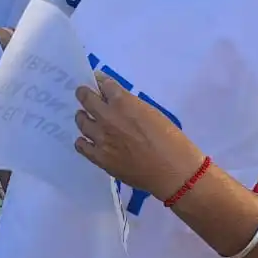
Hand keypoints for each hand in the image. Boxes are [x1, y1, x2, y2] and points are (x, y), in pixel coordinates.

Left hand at [74, 73, 205, 199]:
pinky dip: (83, 140)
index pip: (104, 84)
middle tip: (85, 95)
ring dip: (83, 116)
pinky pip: (81, 145)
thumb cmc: (173, 142)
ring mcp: (101, 138)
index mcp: (123, 103)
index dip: (102, 83)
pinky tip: (88, 140)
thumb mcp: (153, 114)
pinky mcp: (100, 157)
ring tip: (86, 117)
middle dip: (84, 94)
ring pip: (81, 121)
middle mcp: (107, 117)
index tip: (101, 84)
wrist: (175, 174)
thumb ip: (131, 105)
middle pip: (86, 98)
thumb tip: (117, 99)